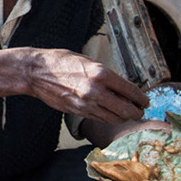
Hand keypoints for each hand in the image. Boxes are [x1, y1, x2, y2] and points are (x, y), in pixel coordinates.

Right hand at [24, 48, 148, 123]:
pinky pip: (100, 119)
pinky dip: (108, 117)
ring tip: (125, 112)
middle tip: (139, 111)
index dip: (142, 98)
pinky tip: (109, 112)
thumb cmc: (59, 61)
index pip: (131, 91)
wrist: (35, 72)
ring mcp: (86, 103)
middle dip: (137, 112)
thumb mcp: (87, 60)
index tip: (145, 101)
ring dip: (123, 117)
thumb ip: (106, 74)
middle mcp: (96, 90)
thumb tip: (123, 88)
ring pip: (115, 118)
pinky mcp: (78, 111)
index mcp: (100, 73)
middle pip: (127, 110)